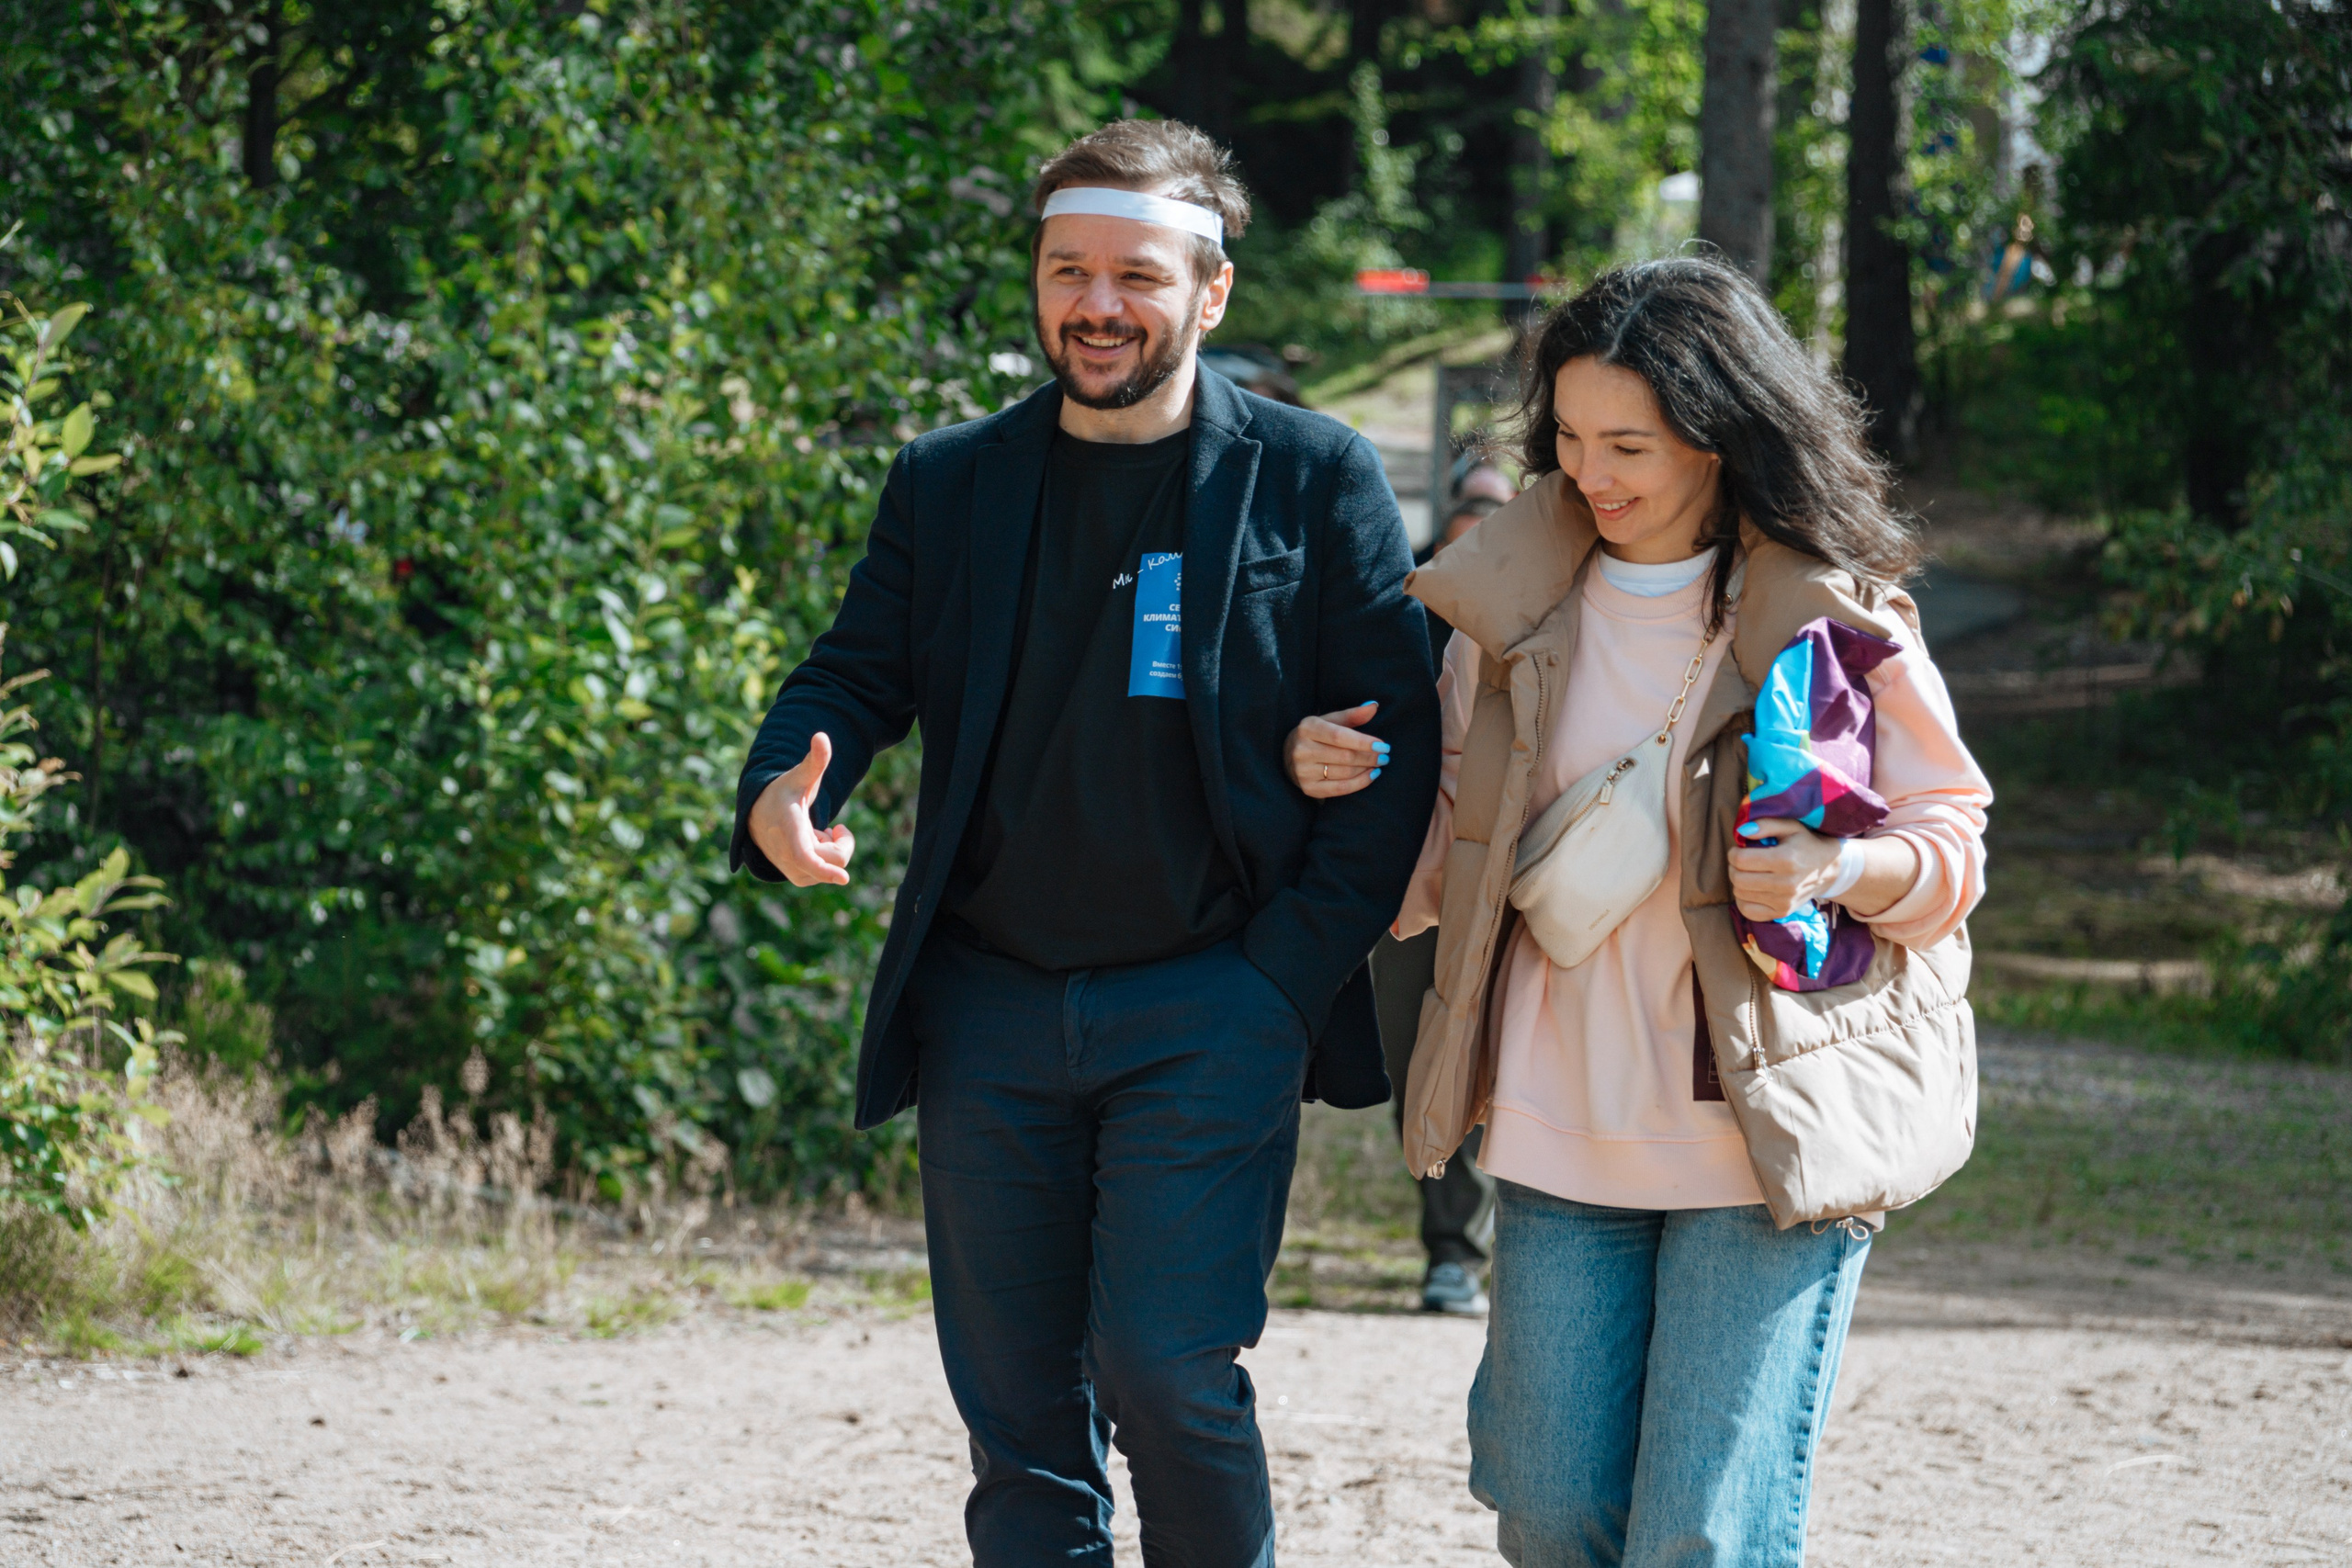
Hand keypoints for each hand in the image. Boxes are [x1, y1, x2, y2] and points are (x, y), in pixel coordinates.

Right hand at [746, 733, 856, 886]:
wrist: (759, 813)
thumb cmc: (783, 793)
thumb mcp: (799, 776)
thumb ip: (815, 761)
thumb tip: (822, 736)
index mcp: (787, 830)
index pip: (806, 858)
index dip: (825, 870)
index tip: (844, 878)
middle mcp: (787, 855)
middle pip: (831, 861)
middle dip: (842, 844)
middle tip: (835, 827)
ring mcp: (790, 869)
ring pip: (828, 870)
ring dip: (831, 851)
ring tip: (818, 834)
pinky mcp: (796, 877)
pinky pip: (823, 875)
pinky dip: (827, 861)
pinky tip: (815, 845)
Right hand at [1286, 701, 1386, 798]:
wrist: (1288, 757)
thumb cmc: (1316, 736)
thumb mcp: (1330, 721)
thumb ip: (1352, 715)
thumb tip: (1373, 706)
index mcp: (1308, 728)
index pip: (1339, 736)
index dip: (1363, 742)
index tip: (1383, 745)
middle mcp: (1302, 750)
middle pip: (1345, 756)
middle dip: (1369, 757)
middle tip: (1385, 756)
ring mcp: (1304, 771)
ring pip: (1345, 773)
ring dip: (1367, 769)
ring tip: (1378, 764)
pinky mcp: (1309, 788)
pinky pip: (1341, 788)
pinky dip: (1360, 782)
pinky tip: (1371, 775)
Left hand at [1727, 817, 1840, 921]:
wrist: (1829, 870)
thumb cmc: (1805, 844)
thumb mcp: (1790, 826)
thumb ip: (1766, 825)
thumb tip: (1741, 832)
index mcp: (1785, 859)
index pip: (1741, 860)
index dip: (1733, 853)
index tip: (1738, 850)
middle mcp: (1785, 883)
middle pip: (1738, 879)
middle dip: (1733, 867)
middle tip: (1741, 861)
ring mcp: (1784, 901)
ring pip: (1740, 894)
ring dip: (1738, 882)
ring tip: (1749, 873)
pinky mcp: (1782, 912)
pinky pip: (1748, 911)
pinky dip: (1743, 900)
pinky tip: (1751, 889)